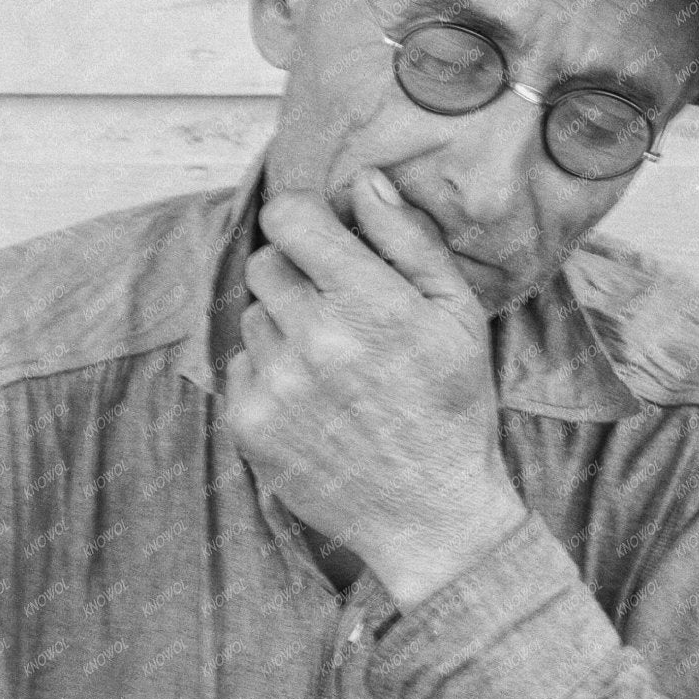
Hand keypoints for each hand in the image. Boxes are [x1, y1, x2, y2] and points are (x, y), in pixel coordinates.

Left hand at [225, 168, 529, 606]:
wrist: (430, 515)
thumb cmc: (452, 410)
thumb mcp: (458, 318)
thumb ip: (410, 242)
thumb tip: (364, 182)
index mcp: (369, 303)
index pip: (289, 218)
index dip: (304, 221)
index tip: (321, 238)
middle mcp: (314, 339)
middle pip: (265, 264)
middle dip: (296, 274)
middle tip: (336, 310)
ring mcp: (275, 384)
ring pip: (252, 315)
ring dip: (282, 327)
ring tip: (331, 364)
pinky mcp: (249, 423)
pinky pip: (239, 366)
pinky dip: (269, 374)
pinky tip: (313, 400)